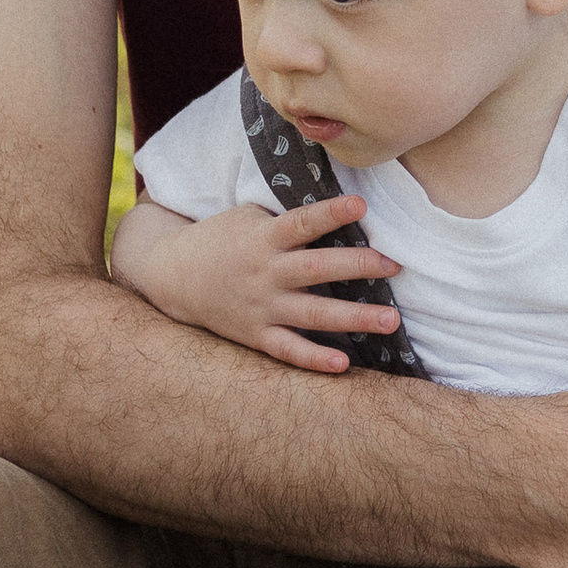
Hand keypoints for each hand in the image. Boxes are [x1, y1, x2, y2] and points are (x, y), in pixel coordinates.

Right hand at [121, 195, 400, 373]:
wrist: (172, 275)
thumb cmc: (221, 238)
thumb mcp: (248, 216)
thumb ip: (287, 218)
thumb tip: (338, 205)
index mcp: (264, 238)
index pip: (302, 222)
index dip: (330, 213)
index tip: (361, 204)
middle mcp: (266, 273)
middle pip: (317, 269)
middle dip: (359, 267)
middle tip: (395, 266)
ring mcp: (262, 307)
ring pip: (313, 314)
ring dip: (354, 317)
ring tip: (391, 319)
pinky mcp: (256, 334)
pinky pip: (288, 350)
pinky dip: (314, 358)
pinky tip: (343, 364)